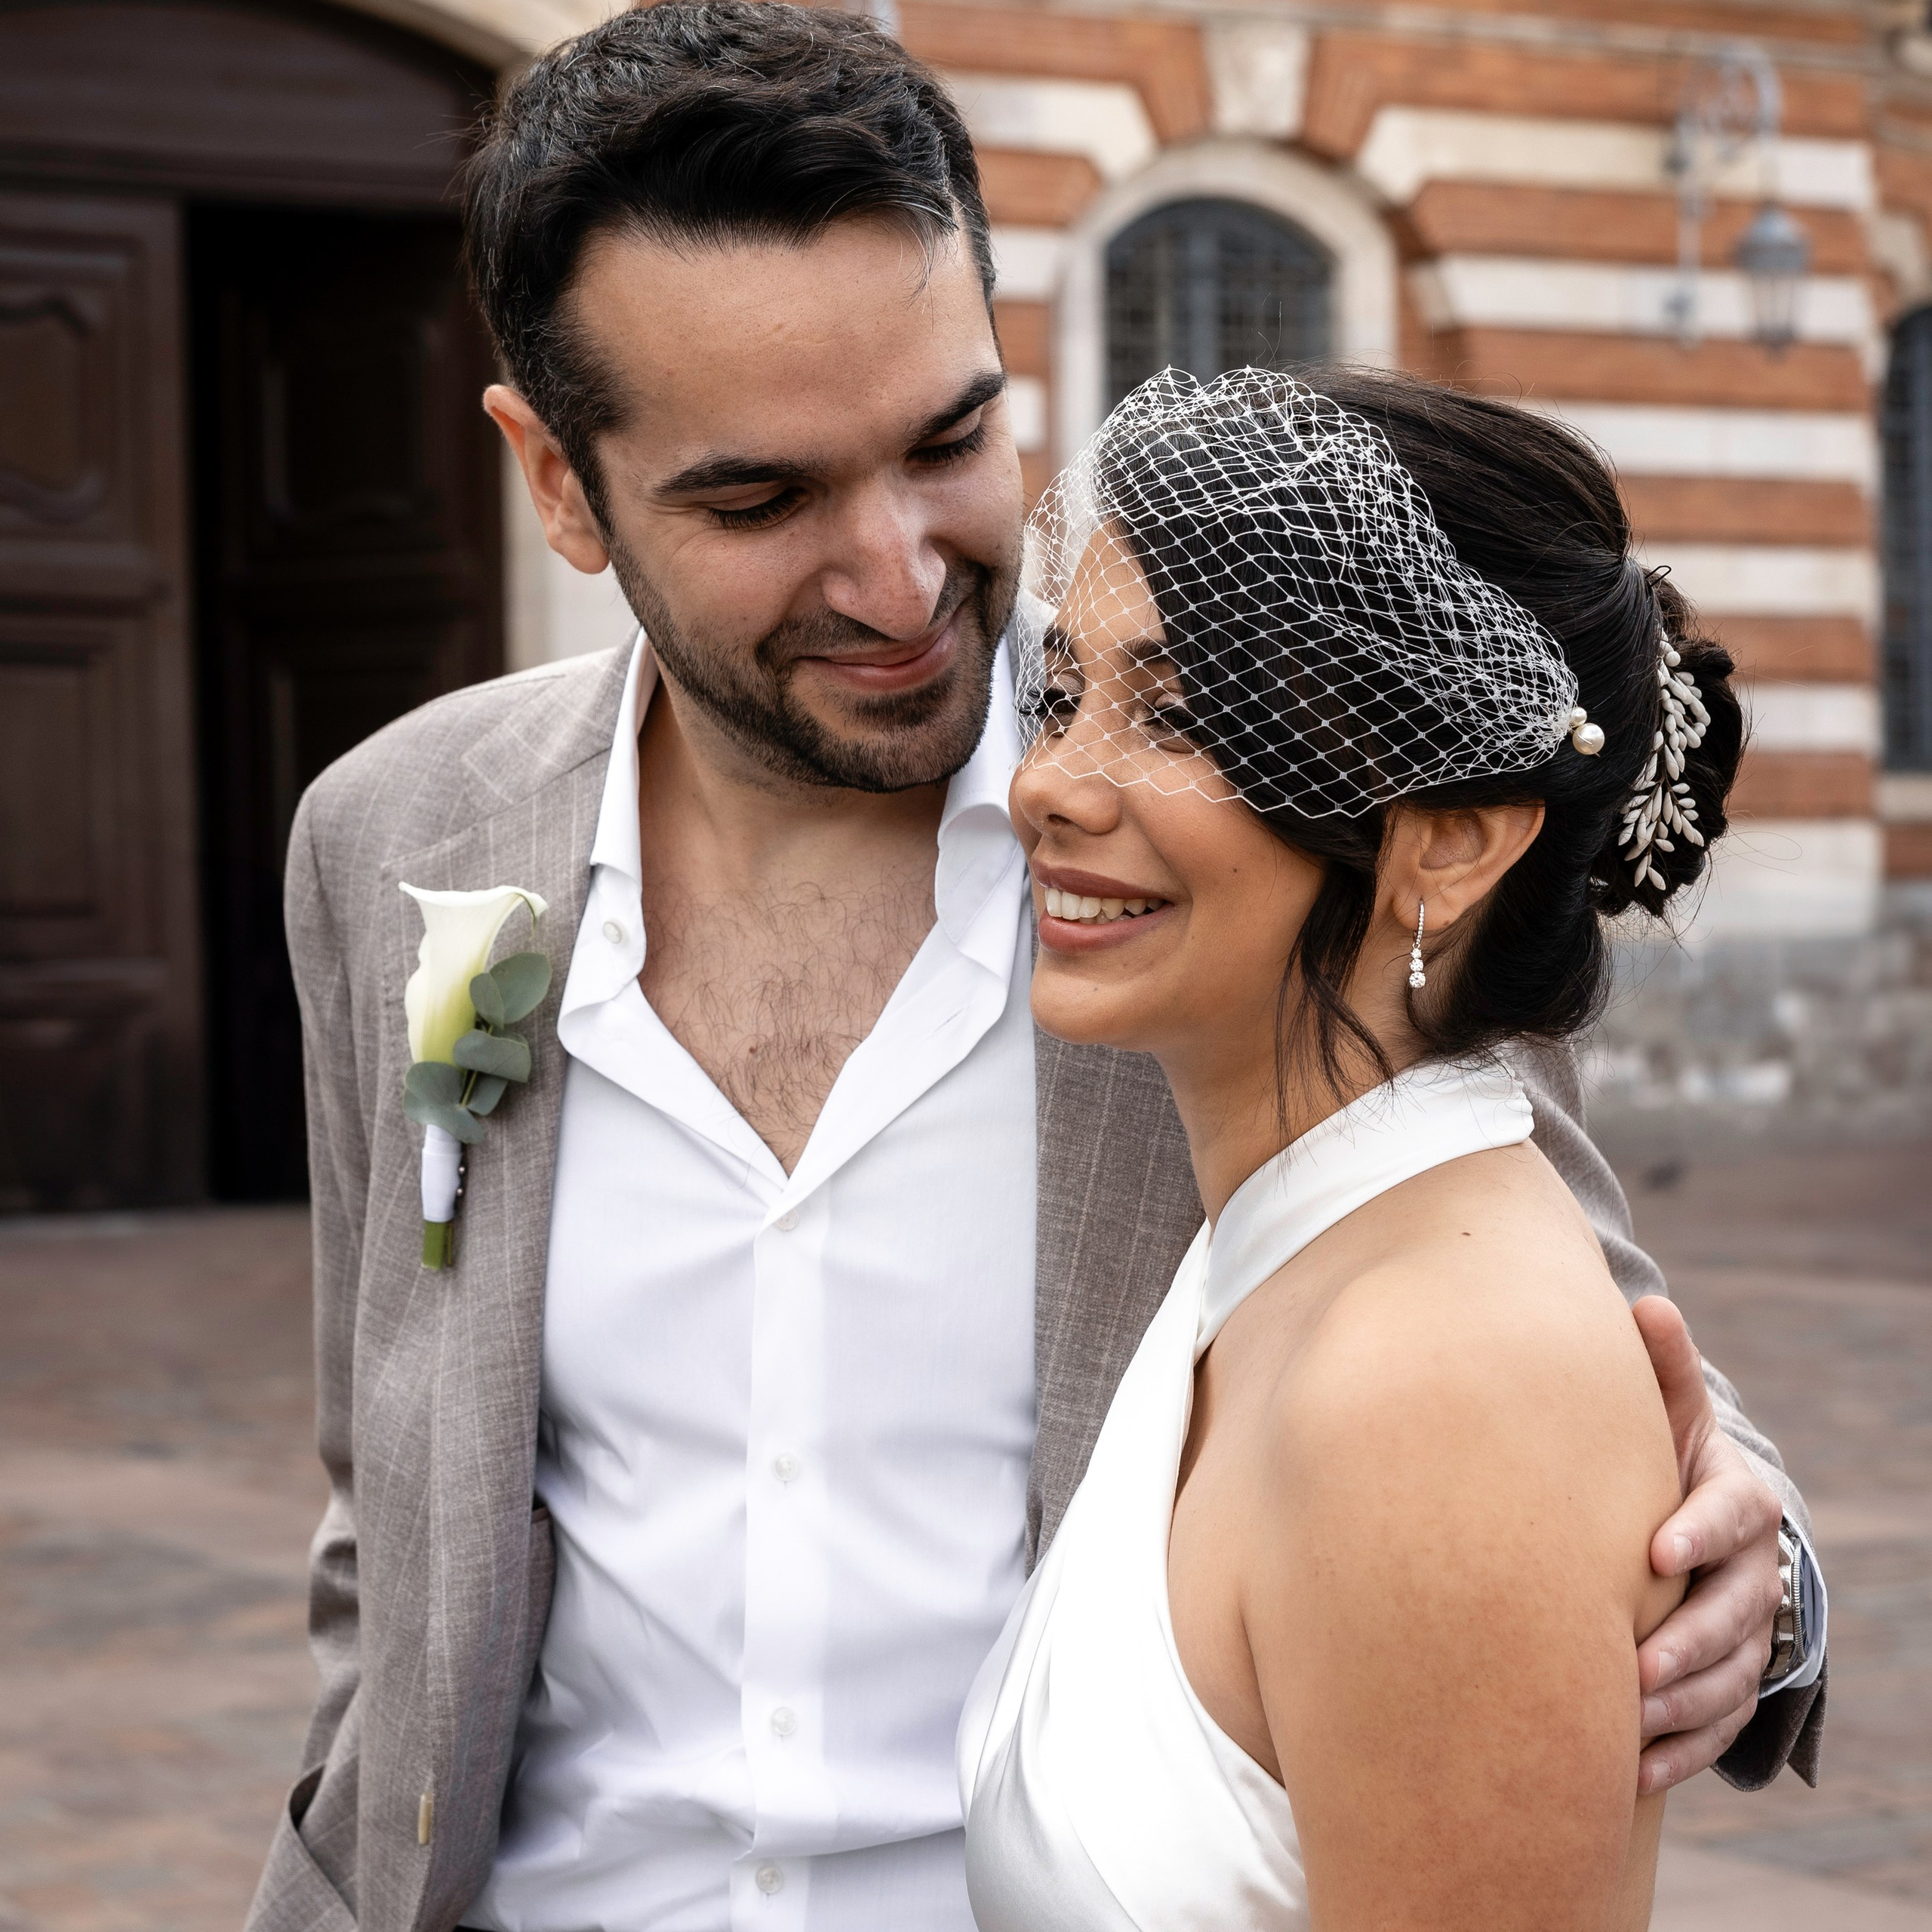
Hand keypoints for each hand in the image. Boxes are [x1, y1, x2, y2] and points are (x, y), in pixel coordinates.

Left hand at [1629, 1296, 1783, 1792]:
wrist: (1697, 1521)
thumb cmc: (1664, 1457)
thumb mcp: (1666, 1412)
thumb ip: (1659, 1368)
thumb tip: (1647, 1304)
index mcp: (1740, 1500)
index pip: (1731, 1516)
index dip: (1699, 1532)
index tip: (1655, 1552)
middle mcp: (1755, 1572)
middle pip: (1735, 1614)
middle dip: (1687, 1643)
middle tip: (1633, 1666)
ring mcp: (1750, 1633)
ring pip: (1729, 1680)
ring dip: (1680, 1706)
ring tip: (1623, 1720)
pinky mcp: (1732, 1684)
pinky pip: (1717, 1728)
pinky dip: (1679, 1752)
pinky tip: (1630, 1770)